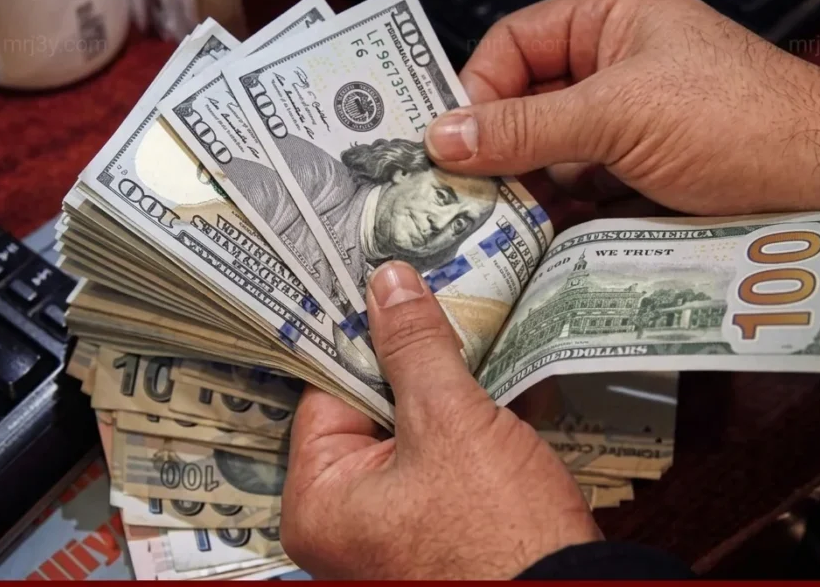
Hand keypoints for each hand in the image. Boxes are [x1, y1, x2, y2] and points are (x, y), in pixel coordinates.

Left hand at [281, 261, 601, 578]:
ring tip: (475, 344)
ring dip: (449, 392)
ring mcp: (394, 531)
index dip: (363, 337)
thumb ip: (414, 347)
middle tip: (437, 305)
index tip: (388, 287)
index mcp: (319, 504)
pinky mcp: (441, 531)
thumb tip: (388, 284)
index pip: (327, 392)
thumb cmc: (499, 534)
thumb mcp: (451, 422)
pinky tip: (500, 392)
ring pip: (413, 432)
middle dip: (412, 364)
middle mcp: (345, 523)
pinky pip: (443, 462)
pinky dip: (470, 428)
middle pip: (369, 411)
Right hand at [425, 0, 819, 215]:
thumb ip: (527, 125)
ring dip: (524, 187)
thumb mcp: (620, 113)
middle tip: (459, 191)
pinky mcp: (641, 179)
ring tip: (494, 224)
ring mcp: (629, 127)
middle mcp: (616, 69)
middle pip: (526, 103)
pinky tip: (536, 240)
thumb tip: (445, 135)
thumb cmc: (742, 119)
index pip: (516, 43)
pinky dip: (556, 216)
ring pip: (550, 154)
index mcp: (612, 22)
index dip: (477, 86)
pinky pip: (580, 192)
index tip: (449, 139)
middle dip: (495, 147)